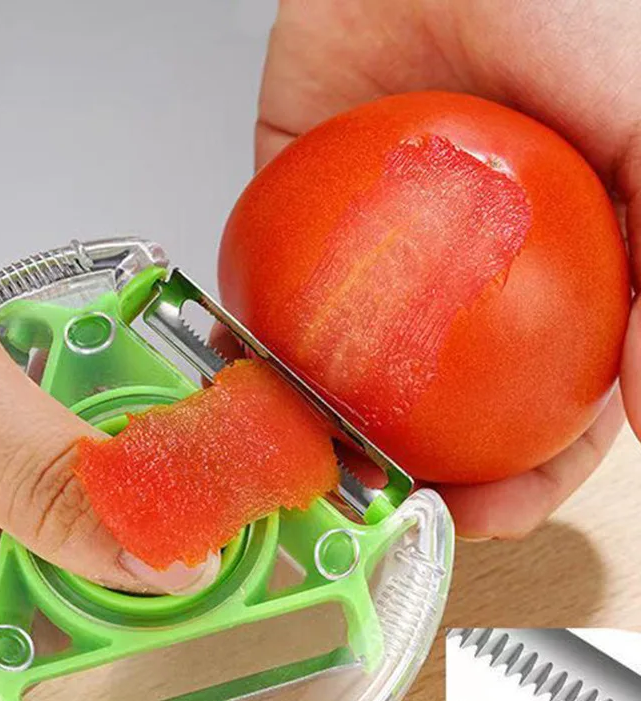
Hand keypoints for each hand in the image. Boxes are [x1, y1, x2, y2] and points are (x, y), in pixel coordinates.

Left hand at [255, 0, 640, 538]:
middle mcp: (475, 279)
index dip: (533, 475)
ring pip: (366, 376)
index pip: (559, 404)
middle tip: (400, 505)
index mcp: (568, 271)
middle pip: (458, 410)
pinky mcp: (306, 223)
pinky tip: (272, 390)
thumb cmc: (562, 2)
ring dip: (347, 433)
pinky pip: (287, 302)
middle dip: (435, 476)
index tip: (491, 510)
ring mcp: (387, 259)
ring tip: (327, 466)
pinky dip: (277, 351)